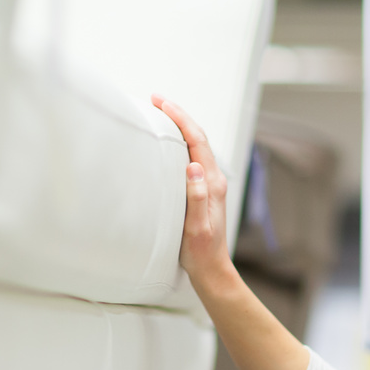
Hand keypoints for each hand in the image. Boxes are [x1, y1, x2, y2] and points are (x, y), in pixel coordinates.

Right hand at [151, 97, 236, 294]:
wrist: (212, 269)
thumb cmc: (201, 252)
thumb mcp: (196, 227)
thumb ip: (197, 197)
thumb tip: (193, 166)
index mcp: (212, 184)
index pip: (197, 141)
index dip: (180, 119)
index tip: (162, 103)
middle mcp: (213, 180)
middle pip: (198, 138)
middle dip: (178, 116)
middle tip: (156, 100)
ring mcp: (210, 185)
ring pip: (197, 146)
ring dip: (180, 127)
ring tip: (161, 114)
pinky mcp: (205, 191)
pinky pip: (194, 158)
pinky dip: (181, 143)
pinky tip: (169, 144)